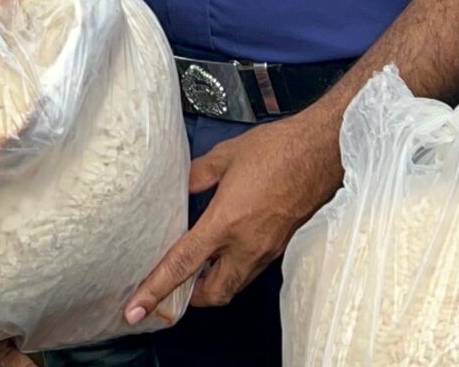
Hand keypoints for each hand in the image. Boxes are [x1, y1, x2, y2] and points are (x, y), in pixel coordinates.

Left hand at [125, 109, 341, 322]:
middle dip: (190, 295)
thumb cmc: (278, 150)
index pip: (183, 264)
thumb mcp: (225, 156)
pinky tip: (226, 248)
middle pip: (212, 293)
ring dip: (213, 283)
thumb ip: (196, 175)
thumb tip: (179, 186)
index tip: (137, 307)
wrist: (321, 152)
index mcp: (226, 223)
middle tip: (174, 282)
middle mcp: (246, 245)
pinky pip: (250, 271)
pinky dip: (233, 269)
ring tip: (198, 266)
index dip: (156, 288)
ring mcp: (266, 250)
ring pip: (233, 285)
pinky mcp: (279, 247)